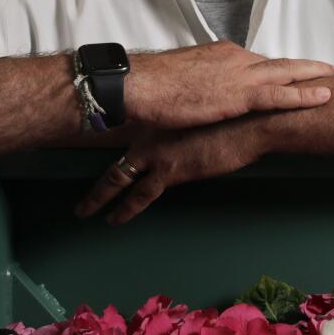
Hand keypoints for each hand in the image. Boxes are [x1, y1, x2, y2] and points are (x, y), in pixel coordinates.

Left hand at [74, 117, 268, 224]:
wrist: (252, 122)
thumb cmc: (240, 117)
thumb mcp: (208, 114)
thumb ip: (192, 125)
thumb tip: (192, 133)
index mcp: (160, 120)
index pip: (125, 137)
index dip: (109, 147)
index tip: (98, 154)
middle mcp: (151, 135)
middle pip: (114, 160)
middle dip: (95, 179)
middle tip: (81, 191)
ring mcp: (158, 154)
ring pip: (117, 178)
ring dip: (99, 197)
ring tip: (86, 211)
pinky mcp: (170, 171)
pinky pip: (139, 195)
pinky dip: (125, 208)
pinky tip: (115, 219)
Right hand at [126, 42, 333, 129]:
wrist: (138, 86)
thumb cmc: (153, 86)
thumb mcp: (185, 78)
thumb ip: (205, 81)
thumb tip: (210, 90)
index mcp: (223, 54)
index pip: (259, 62)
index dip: (280, 70)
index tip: (297, 73)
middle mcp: (236, 59)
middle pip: (280, 62)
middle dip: (308, 66)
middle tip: (332, 68)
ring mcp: (240, 76)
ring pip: (288, 74)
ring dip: (315, 76)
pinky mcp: (239, 96)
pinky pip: (280, 95)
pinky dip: (304, 96)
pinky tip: (324, 97)